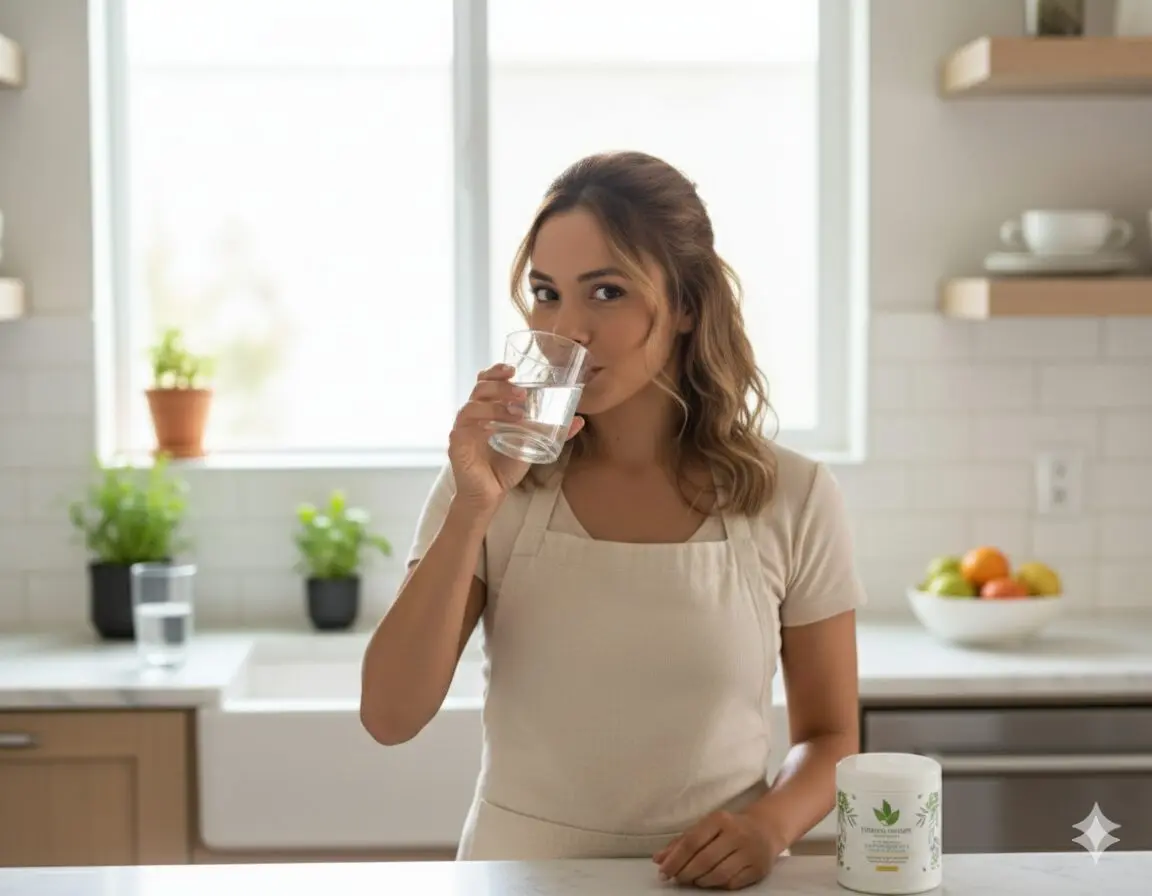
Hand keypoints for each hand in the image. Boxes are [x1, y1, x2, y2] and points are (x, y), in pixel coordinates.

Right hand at [448, 364, 583, 508]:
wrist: (491, 493)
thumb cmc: (507, 465)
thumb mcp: (533, 444)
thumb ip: (552, 431)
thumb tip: (578, 420)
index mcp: (488, 408)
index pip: (486, 380)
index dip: (496, 371)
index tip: (513, 369)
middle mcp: (473, 414)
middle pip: (480, 387)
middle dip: (501, 386)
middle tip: (522, 393)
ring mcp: (463, 428)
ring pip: (472, 405)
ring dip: (496, 406)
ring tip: (518, 413)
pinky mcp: (457, 444)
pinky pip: (464, 427)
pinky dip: (481, 424)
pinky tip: (495, 427)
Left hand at [653, 810, 780, 889]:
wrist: (765, 829)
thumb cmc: (729, 829)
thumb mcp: (706, 828)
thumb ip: (681, 842)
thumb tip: (658, 859)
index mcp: (719, 819)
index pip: (692, 842)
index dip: (675, 860)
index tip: (663, 872)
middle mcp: (736, 834)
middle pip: (704, 860)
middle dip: (685, 873)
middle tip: (677, 879)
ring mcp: (750, 852)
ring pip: (718, 875)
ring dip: (700, 881)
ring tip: (693, 880)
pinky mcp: (759, 868)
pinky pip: (733, 883)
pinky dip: (718, 886)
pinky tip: (711, 882)